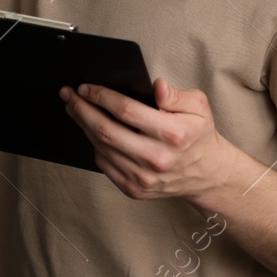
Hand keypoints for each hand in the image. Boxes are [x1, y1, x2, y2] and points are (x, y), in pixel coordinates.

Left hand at [60, 78, 239, 201]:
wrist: (207, 174)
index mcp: (173, 134)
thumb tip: (157, 86)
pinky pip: (105, 165)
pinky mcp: (135, 190)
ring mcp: (144, 178)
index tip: (86, 87)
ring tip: (74, 109)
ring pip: (102, 148)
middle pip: (107, 131)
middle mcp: (157, 158)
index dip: (102, 97)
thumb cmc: (198, 135)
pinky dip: (94, 146)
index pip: (127, 111)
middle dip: (82, 110)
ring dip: (83, 126)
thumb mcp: (199, 107)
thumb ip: (176, 95)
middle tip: (69, 95)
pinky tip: (90, 131)